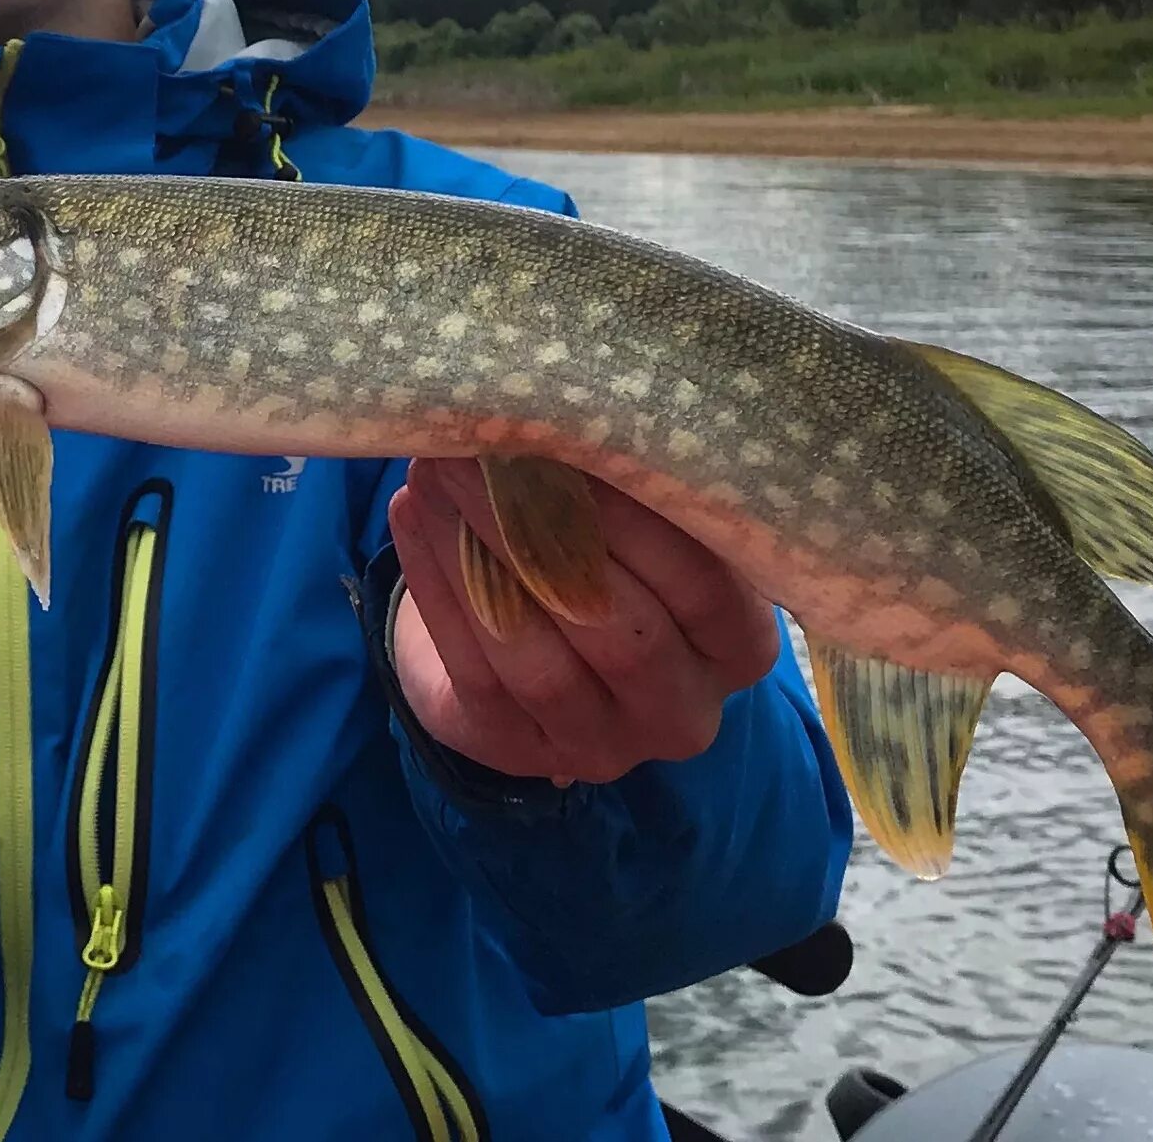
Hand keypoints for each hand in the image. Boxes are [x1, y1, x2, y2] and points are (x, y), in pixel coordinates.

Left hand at [387, 457, 779, 785]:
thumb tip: (578, 399)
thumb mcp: (657, 529)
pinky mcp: (517, 753)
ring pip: (535, 655)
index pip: (703, 586)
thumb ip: (643, 486)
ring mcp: (600, 745)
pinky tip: (413, 513)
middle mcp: (682, 712)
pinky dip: (437, 587)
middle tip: (483, 439)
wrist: (551, 646)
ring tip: (438, 467)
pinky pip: (473, 671)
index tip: (574, 432)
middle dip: (541, 525)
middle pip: (615, 625)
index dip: (638, 514)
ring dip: (477, 552)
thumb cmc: (622, 558)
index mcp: (739, 648)